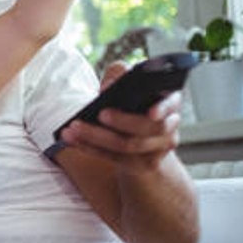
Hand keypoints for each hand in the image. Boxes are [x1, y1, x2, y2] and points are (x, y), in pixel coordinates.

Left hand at [59, 61, 181, 172]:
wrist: (142, 146)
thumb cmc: (131, 108)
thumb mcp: (128, 89)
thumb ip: (120, 76)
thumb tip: (110, 86)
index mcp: (169, 102)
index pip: (171, 103)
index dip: (163, 109)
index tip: (151, 112)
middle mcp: (168, 127)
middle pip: (148, 127)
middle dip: (123, 121)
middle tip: (100, 113)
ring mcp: (157, 150)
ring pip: (127, 145)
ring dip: (96, 136)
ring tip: (74, 127)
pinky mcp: (140, 166)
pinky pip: (113, 157)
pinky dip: (89, 147)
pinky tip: (71, 139)